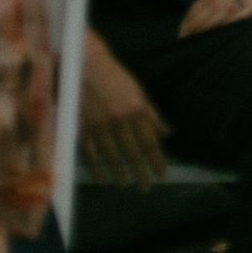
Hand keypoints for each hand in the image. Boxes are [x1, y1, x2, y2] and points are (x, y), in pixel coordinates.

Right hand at [80, 31, 168, 188]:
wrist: (86, 64)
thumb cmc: (115, 76)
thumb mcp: (138, 91)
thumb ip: (152, 114)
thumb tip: (168, 133)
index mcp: (137, 109)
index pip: (150, 141)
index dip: (157, 160)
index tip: (162, 175)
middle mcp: (120, 120)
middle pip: (132, 153)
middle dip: (140, 173)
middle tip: (146, 188)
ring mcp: (100, 126)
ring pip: (112, 158)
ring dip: (120, 175)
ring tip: (125, 185)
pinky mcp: (83, 129)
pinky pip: (91, 155)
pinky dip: (97, 169)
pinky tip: (103, 179)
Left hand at [178, 0, 251, 37]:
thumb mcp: (245, 3)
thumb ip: (226, 8)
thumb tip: (195, 27)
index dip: (191, 16)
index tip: (183, 34)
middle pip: (209, 2)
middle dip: (195, 24)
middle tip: (186, 42)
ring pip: (220, 8)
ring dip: (206, 27)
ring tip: (198, 43)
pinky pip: (236, 13)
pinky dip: (224, 25)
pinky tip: (218, 37)